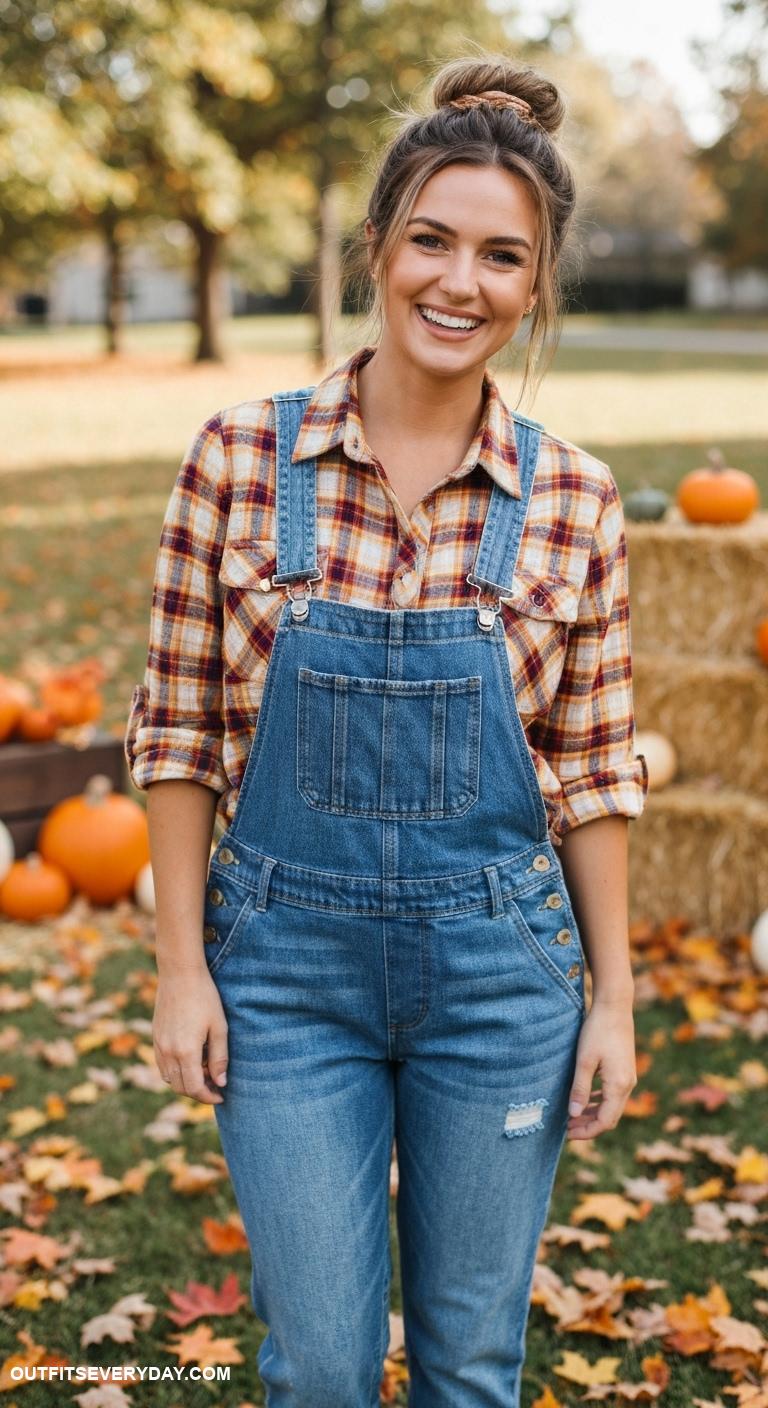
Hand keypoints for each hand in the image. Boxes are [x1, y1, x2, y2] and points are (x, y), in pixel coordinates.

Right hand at [153, 967, 228, 1104]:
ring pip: (170, 1078)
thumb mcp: (219, 1027)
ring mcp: (159, 1045)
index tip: (221, 1095)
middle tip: (215, 1084)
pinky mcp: (155, 1037)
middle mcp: (168, 1052)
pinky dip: (175, 1071)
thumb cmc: (205, 997)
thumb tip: (221, 1083)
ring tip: (205, 1071)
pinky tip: (191, 1059)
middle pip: (180, 1087)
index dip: (209, 1097)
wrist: (180, 974)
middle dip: (198, 1092)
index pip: (194, 1088)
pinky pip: (163, 1065)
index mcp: (186, 1052)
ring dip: (186, 1082)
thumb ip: (220, 1058)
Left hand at [566, 996, 635, 1139]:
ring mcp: (628, 1078)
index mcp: (619, 1086)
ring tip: (573, 1115)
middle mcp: (628, 1085)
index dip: (587, 1132)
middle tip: (567, 1127)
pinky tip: (585, 1099)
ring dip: (593, 1114)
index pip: (605, 1121)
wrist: (615, 1007)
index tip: (569, 1134)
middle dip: (589, 1125)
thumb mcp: (585, 1061)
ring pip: (612, 1106)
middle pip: (610, 1117)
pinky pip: (613, 1094)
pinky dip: (599, 1101)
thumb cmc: (597, 1031)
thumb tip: (573, 1115)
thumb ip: (580, 1089)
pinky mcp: (625, 1070)